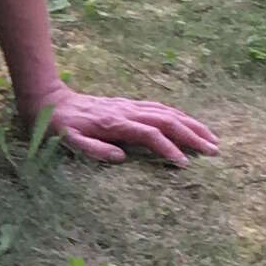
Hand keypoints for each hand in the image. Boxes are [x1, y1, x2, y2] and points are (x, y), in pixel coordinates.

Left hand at [32, 84, 219, 166]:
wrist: (52, 101)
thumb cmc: (59, 127)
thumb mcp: (69, 142)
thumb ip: (94, 149)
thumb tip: (121, 158)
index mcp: (114, 124)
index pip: (149, 135)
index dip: (168, 148)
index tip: (185, 163)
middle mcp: (127, 112)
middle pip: (167, 121)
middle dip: (192, 136)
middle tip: (213, 151)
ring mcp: (130, 106)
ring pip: (168, 112)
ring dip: (192, 125)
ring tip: (212, 139)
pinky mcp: (130, 105)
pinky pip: (161, 108)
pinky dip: (180, 116)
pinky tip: (191, 124)